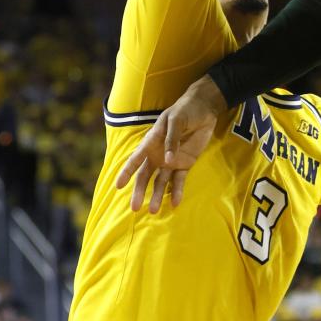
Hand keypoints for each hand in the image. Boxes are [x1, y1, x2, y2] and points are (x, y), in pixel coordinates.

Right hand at [114, 76, 227, 211]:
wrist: (203, 109)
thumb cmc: (184, 111)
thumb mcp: (175, 120)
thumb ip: (171, 140)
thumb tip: (167, 161)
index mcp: (150, 143)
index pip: (135, 160)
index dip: (126, 173)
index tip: (118, 186)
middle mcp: (157, 155)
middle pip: (145, 176)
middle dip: (140, 191)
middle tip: (134, 208)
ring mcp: (171, 161)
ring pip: (160, 182)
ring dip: (157, 196)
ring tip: (153, 211)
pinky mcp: (185, 164)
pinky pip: (179, 180)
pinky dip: (177, 192)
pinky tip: (175, 203)